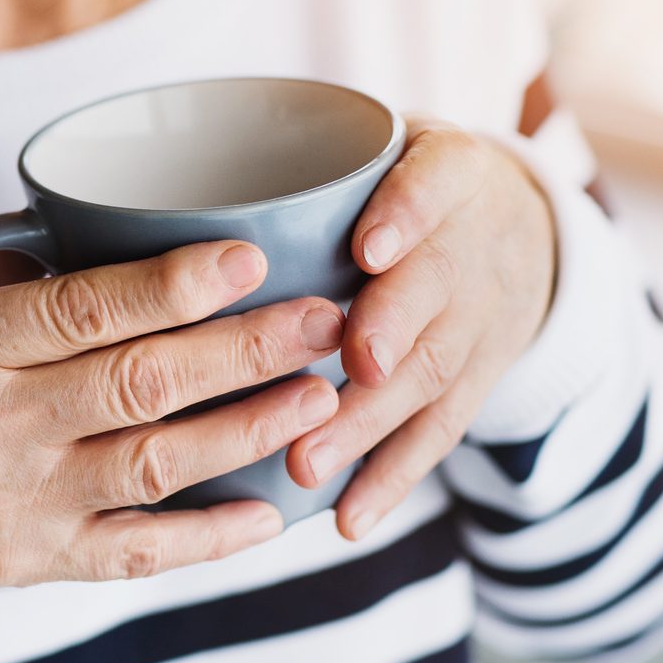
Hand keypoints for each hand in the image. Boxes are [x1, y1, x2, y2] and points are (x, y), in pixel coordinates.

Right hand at [0, 241, 347, 643]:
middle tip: (326, 317)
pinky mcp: (26, 564)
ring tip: (320, 394)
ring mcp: (10, 503)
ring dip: (249, 428)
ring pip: (156, 463)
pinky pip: (137, 552)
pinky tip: (270, 514)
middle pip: (141, 381)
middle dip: (246, 347)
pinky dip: (209, 538)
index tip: (249, 256)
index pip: (79, 309)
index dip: (173, 283)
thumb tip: (77, 243)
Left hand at [286, 119, 557, 540]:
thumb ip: (302, 160)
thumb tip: (142, 193)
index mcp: (446, 171)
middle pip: (437, 289)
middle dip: (389, 332)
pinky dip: (392, 480)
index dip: (407, 214)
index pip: (436, 181)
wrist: (519, 228)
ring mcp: (482, 319)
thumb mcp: (379, 144)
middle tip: (344, 367)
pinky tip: (347, 518)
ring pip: (431, 372)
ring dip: (370, 423)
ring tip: (310, 462)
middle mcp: (474, 246)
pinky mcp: (476, 381)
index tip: (369, 247)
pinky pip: (437, 434)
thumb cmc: (397, 183)